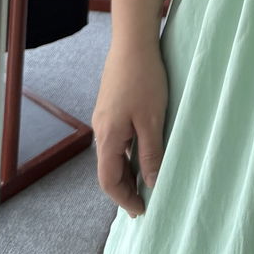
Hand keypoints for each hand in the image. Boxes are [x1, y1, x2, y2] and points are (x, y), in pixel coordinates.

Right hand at [92, 41, 168, 217]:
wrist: (133, 42)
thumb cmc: (144, 79)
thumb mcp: (152, 120)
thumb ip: (151, 154)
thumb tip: (152, 184)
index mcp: (108, 137)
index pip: (109, 181)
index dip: (124, 199)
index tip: (141, 211)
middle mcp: (101, 129)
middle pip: (108, 169)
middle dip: (125, 188)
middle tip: (144, 201)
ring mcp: (104, 116)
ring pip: (113, 153)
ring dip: (127, 170)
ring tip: (146, 180)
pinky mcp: (110, 105)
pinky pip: (116, 138)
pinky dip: (127, 152)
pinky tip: (143, 150)